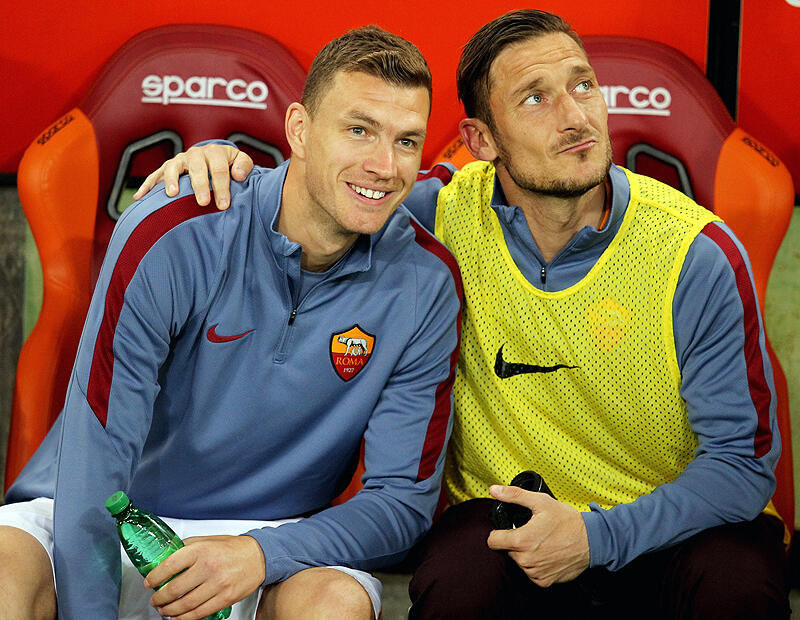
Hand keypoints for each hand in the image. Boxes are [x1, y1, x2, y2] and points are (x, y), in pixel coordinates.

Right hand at [132, 144, 253, 209]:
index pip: (219, 169)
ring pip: (172, 167)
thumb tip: (238, 175)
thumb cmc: (229, 164)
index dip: (222, 186)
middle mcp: (196, 154)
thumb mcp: (240, 161)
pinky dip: (146, 186)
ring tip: (172, 194)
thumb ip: (244, 166)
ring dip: (171, 179)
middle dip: (200, 185)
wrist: (214, 157)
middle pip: (197, 168)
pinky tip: (139, 197)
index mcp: (215, 152)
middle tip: (203, 202)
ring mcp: (180, 161)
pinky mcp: (167, 168)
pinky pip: (154, 176)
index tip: (224, 204)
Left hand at [144, 534, 265, 619]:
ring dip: (170, 611)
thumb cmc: (233, 548)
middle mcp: (208, 567)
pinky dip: (185, 618)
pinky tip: (179, 617)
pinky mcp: (225, 598)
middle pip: (175, 589)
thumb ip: (188, 546)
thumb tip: (167, 555)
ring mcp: (217, 584)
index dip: (155, 577)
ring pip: (185, 604)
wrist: (259, 557)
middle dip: (160, 598)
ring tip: (164, 610)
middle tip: (155, 599)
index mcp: (201, 550)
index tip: (149, 582)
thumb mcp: (208, 539)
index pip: (169, 565)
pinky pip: (200, 613)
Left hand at [487, 485, 589, 587]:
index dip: (498, 533)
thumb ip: (514, 495)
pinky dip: (536, 565)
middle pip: (507, 551)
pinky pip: (531, 573)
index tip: (508, 530)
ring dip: (525, 554)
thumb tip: (494, 490)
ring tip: (542, 543)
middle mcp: (526, 559)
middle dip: (515, 542)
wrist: (592, 540)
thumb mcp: (540, 501)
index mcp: (522, 540)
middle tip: (532, 533)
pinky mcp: (544, 581)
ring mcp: (535, 572)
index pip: (493, 541)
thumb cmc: (567, 521)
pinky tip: (547, 554)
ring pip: (519, 562)